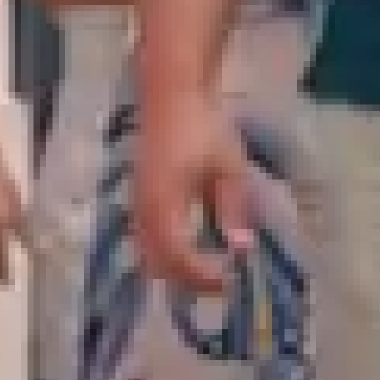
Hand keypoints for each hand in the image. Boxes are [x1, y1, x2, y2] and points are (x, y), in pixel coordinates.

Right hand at [132, 88, 250, 299]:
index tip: (232, 279)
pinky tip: (196, 253)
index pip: (177, 256)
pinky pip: (147, 241)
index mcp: (163, 204)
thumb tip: (243, 248)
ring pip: (148, 255)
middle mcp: (142, 211)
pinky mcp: (139, 202)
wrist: (171, 98)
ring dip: (177, 270)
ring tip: (214, 270)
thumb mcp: (229, 168)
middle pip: (157, 264)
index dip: (202, 275)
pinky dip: (168, 256)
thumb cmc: (203, 129)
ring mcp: (137, 207)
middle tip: (226, 281)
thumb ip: (234, 209)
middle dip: (189, 280)